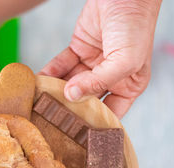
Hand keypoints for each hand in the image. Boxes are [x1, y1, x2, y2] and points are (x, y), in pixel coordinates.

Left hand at [40, 0, 161, 117]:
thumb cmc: (135, 26)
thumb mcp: (125, 59)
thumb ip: (100, 81)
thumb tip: (72, 96)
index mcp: (128, 85)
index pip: (110, 113)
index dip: (94, 123)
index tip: (75, 135)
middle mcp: (109, 77)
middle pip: (85, 100)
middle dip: (69, 108)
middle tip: (50, 119)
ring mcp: (91, 65)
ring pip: (69, 84)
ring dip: (55, 92)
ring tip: (39, 102)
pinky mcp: (77, 50)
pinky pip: (60, 66)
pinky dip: (49, 74)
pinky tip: (38, 82)